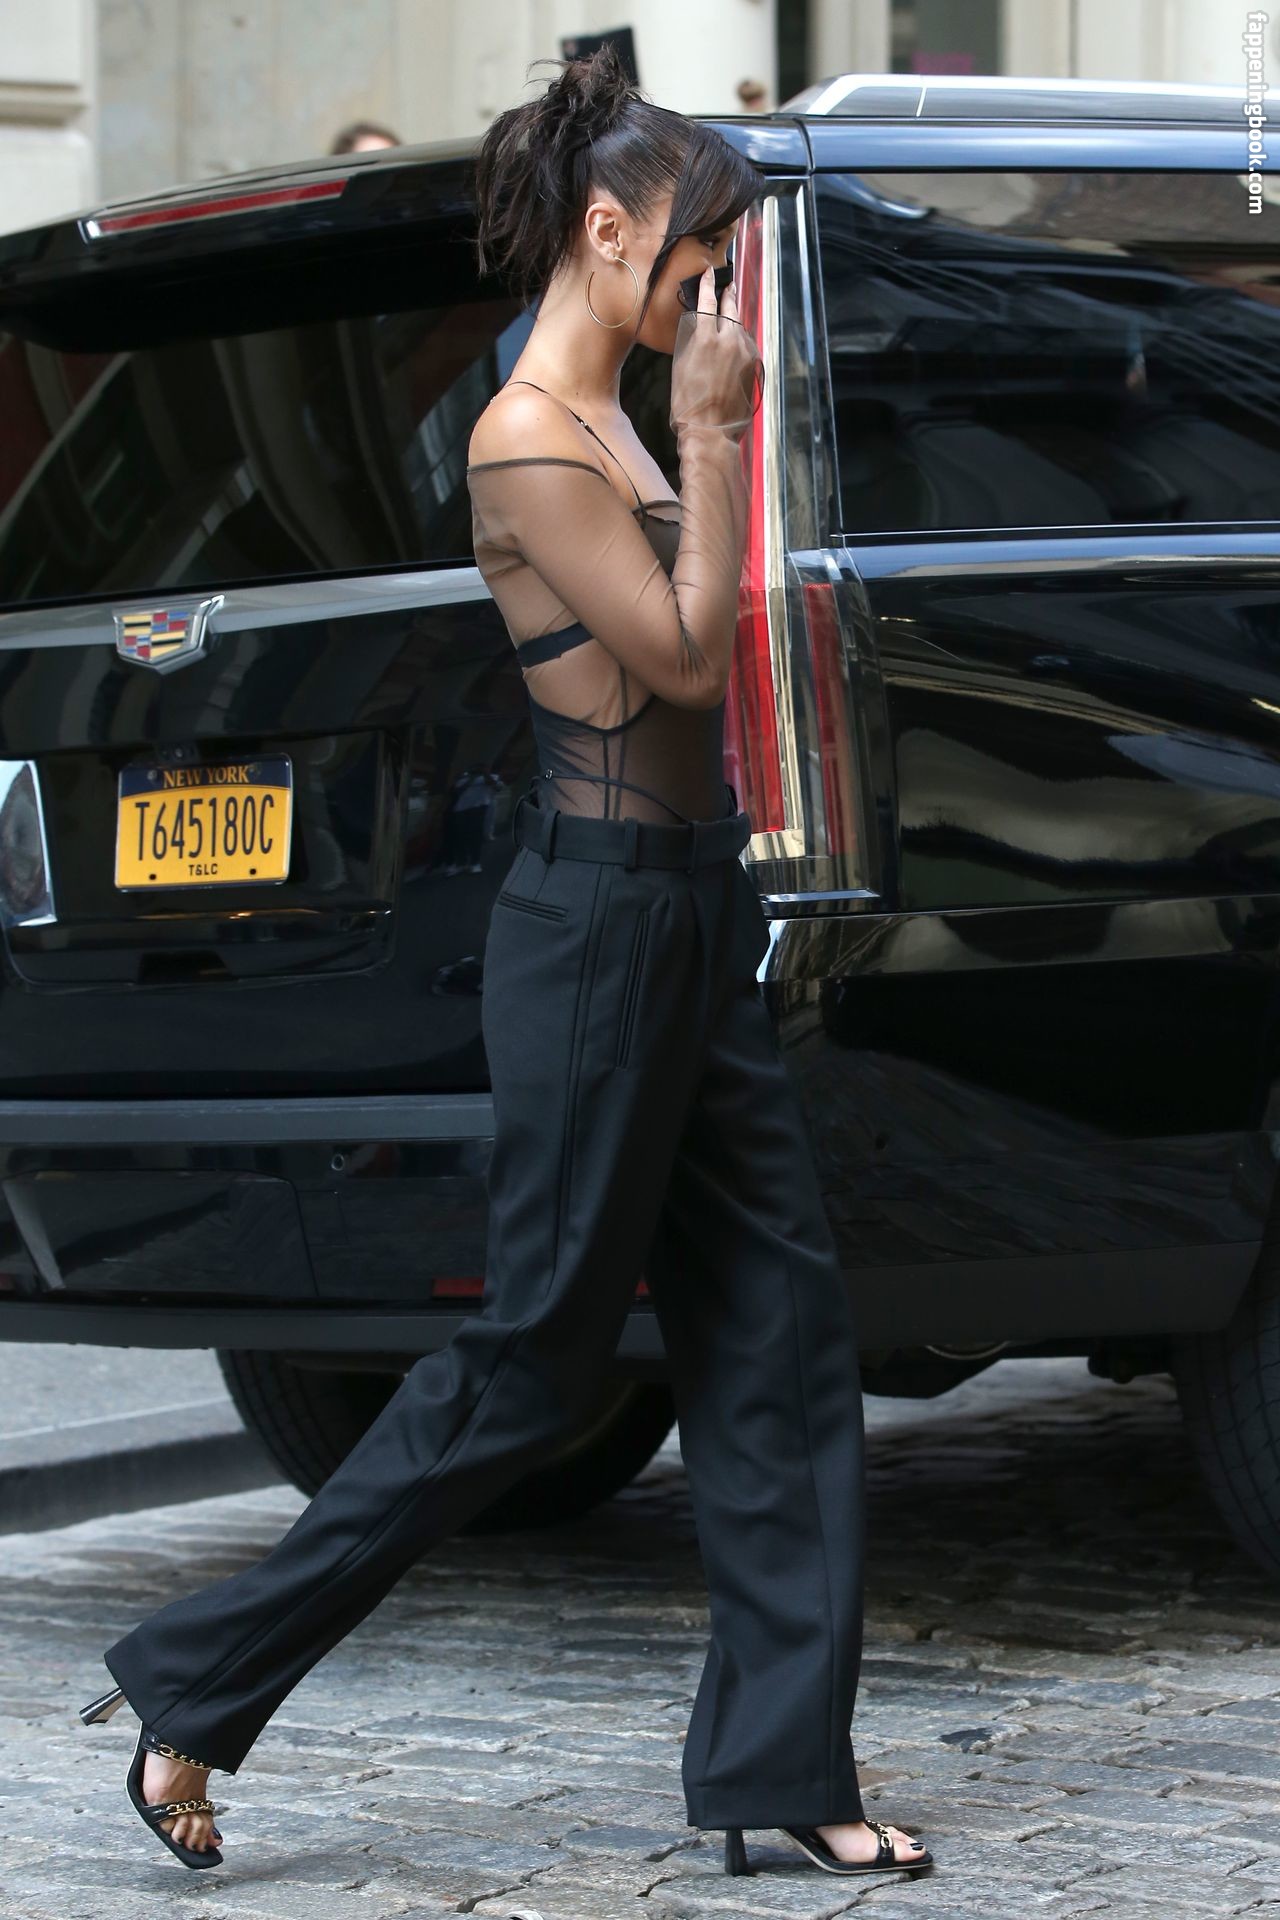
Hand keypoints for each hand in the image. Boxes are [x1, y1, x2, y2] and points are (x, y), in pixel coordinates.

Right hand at [670, 265, 764, 440]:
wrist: (710, 431)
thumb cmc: (687, 404)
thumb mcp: (681, 365)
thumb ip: (693, 340)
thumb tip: (700, 326)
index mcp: (706, 338)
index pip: (708, 302)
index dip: (708, 285)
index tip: (709, 273)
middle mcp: (729, 341)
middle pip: (731, 310)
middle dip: (728, 296)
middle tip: (728, 284)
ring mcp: (745, 353)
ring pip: (740, 328)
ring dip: (734, 320)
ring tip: (730, 313)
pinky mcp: (753, 366)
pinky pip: (747, 345)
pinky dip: (740, 340)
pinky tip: (735, 342)